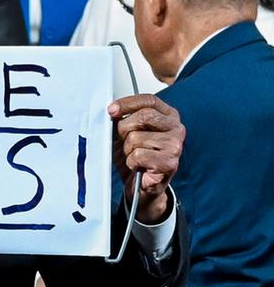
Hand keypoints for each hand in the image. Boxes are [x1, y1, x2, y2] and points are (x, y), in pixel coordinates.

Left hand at [109, 94, 183, 224]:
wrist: (140, 186)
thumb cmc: (135, 158)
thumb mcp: (125, 134)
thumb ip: (122, 119)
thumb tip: (112, 110)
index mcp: (168, 116)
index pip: (149, 100)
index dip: (128, 103)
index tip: (111, 110)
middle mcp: (176, 128)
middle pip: (143, 116)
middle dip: (124, 129)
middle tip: (123, 142)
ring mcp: (175, 145)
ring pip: (137, 138)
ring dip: (127, 150)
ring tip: (134, 157)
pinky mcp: (170, 163)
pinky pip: (138, 155)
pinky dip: (131, 162)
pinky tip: (138, 166)